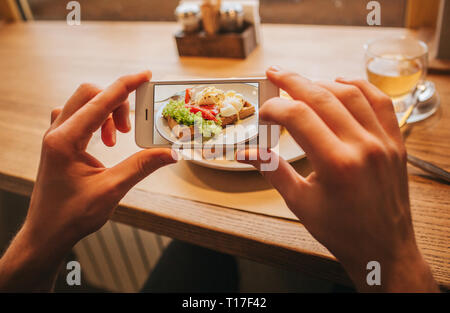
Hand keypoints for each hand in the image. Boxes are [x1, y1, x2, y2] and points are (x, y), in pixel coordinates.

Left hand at [28, 70, 175, 246]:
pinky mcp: (57, 143)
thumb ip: (141, 166)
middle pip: (89, 95)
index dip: (126, 85)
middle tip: (131, 129)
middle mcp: (56, 133)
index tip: (145, 75)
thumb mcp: (112, 190)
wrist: (46, 233)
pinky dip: (96, 120)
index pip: (101, 101)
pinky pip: (76, 116)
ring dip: (106, 113)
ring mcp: (54, 137)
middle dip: (116, 104)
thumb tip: (169, 153)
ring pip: (82, 104)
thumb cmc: (71, 215)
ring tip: (118, 139)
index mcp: (65, 140)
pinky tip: (105, 139)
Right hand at [238, 67, 437, 291]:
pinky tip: (341, 84)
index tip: (264, 111)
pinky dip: (359, 87)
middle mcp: (363, 146)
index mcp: (336, 164)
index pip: (299, 117)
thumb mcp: (299, 202)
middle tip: (274, 73)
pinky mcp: (396, 142)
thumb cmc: (340, 230)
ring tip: (302, 83)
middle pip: (323, 97)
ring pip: (352, 93)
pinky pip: (380, 102)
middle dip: (294, 81)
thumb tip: (245, 153)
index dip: (275, 108)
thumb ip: (271, 170)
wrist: (383, 249)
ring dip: (323, 83)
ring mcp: (383, 142)